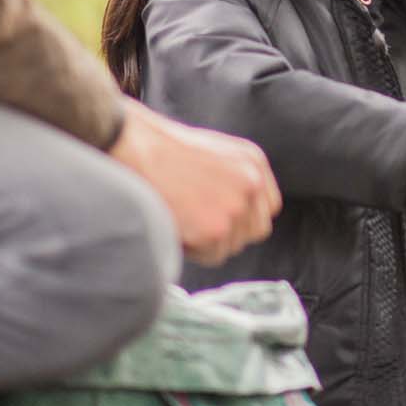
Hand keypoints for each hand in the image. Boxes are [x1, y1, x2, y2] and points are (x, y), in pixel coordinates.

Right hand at [109, 98, 280, 265]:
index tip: (221, 219)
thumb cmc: (164, 151)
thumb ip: (235, 178)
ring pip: (232, 246)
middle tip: (197, 223)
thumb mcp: (215, 153)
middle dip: (229, 234)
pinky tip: (176, 224)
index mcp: (252, 161)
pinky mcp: (217, 229)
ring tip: (182, 217)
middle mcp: (252, 183)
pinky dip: (193, 248)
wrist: (137, 149)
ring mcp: (236, 206)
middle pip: (255, 231)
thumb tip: (240, 212)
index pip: (268, 207)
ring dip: (207, 242)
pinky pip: (211, 255)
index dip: (244, 218)